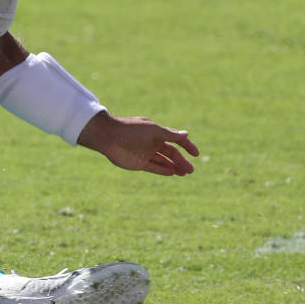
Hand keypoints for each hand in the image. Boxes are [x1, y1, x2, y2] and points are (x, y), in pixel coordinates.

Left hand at [77, 112, 198, 175]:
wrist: (108, 137)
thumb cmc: (131, 130)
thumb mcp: (153, 130)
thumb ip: (170, 134)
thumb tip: (186, 134)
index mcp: (156, 132)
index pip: (175, 139)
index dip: (186, 146)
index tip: (196, 154)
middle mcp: (152, 143)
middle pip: (170, 153)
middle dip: (181, 161)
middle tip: (191, 170)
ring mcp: (145, 153)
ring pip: (163, 161)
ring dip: (174, 167)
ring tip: (185, 173)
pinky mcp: (139, 163)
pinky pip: (154, 167)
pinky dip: (163, 170)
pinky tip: (173, 173)